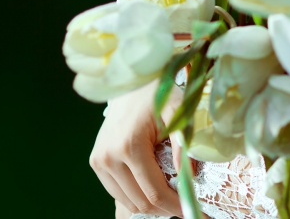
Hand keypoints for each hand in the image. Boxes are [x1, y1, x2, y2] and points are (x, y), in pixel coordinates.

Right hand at [91, 79, 181, 217]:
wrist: (132, 83)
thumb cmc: (158, 96)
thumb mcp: (177, 114)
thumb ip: (183, 144)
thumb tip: (190, 177)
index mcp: (129, 146)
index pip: (154, 192)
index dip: (175, 206)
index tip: (193, 211)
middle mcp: (108, 157)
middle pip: (139, 202)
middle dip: (165, 209)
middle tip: (184, 205)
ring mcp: (99, 161)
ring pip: (127, 201)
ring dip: (150, 204)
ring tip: (170, 197)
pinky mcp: (96, 162)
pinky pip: (117, 192)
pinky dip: (136, 196)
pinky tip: (153, 188)